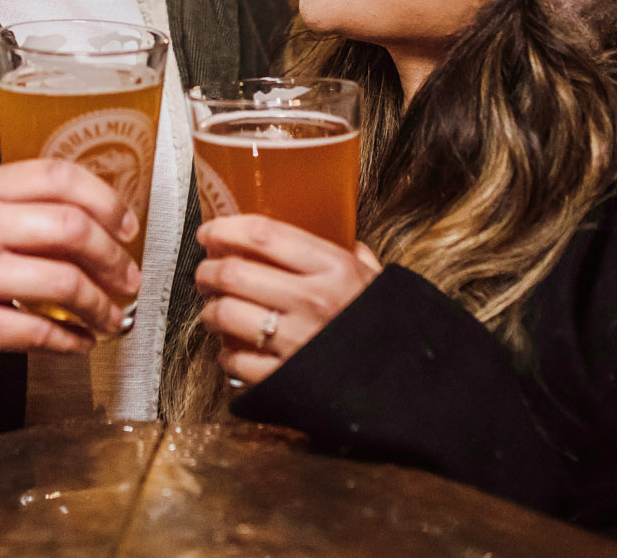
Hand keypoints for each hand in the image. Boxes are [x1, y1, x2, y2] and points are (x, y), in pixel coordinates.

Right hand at [0, 159, 141, 373]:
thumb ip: (11, 203)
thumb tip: (85, 218)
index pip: (56, 177)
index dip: (104, 199)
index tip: (125, 223)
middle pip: (70, 228)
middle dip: (113, 255)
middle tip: (128, 274)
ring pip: (63, 282)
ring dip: (100, 303)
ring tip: (111, 314)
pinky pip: (38, 331)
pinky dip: (71, 341)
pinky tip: (81, 341)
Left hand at [195, 215, 382, 386]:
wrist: (411, 389)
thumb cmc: (391, 330)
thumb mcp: (378, 282)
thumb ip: (356, 257)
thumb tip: (343, 236)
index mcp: (334, 268)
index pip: (263, 234)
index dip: (226, 228)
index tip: (211, 231)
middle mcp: (311, 300)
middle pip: (233, 272)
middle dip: (208, 270)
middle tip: (205, 272)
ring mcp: (296, 341)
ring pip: (225, 314)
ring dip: (209, 310)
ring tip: (213, 310)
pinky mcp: (284, 377)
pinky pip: (235, 360)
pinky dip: (225, 353)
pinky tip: (232, 348)